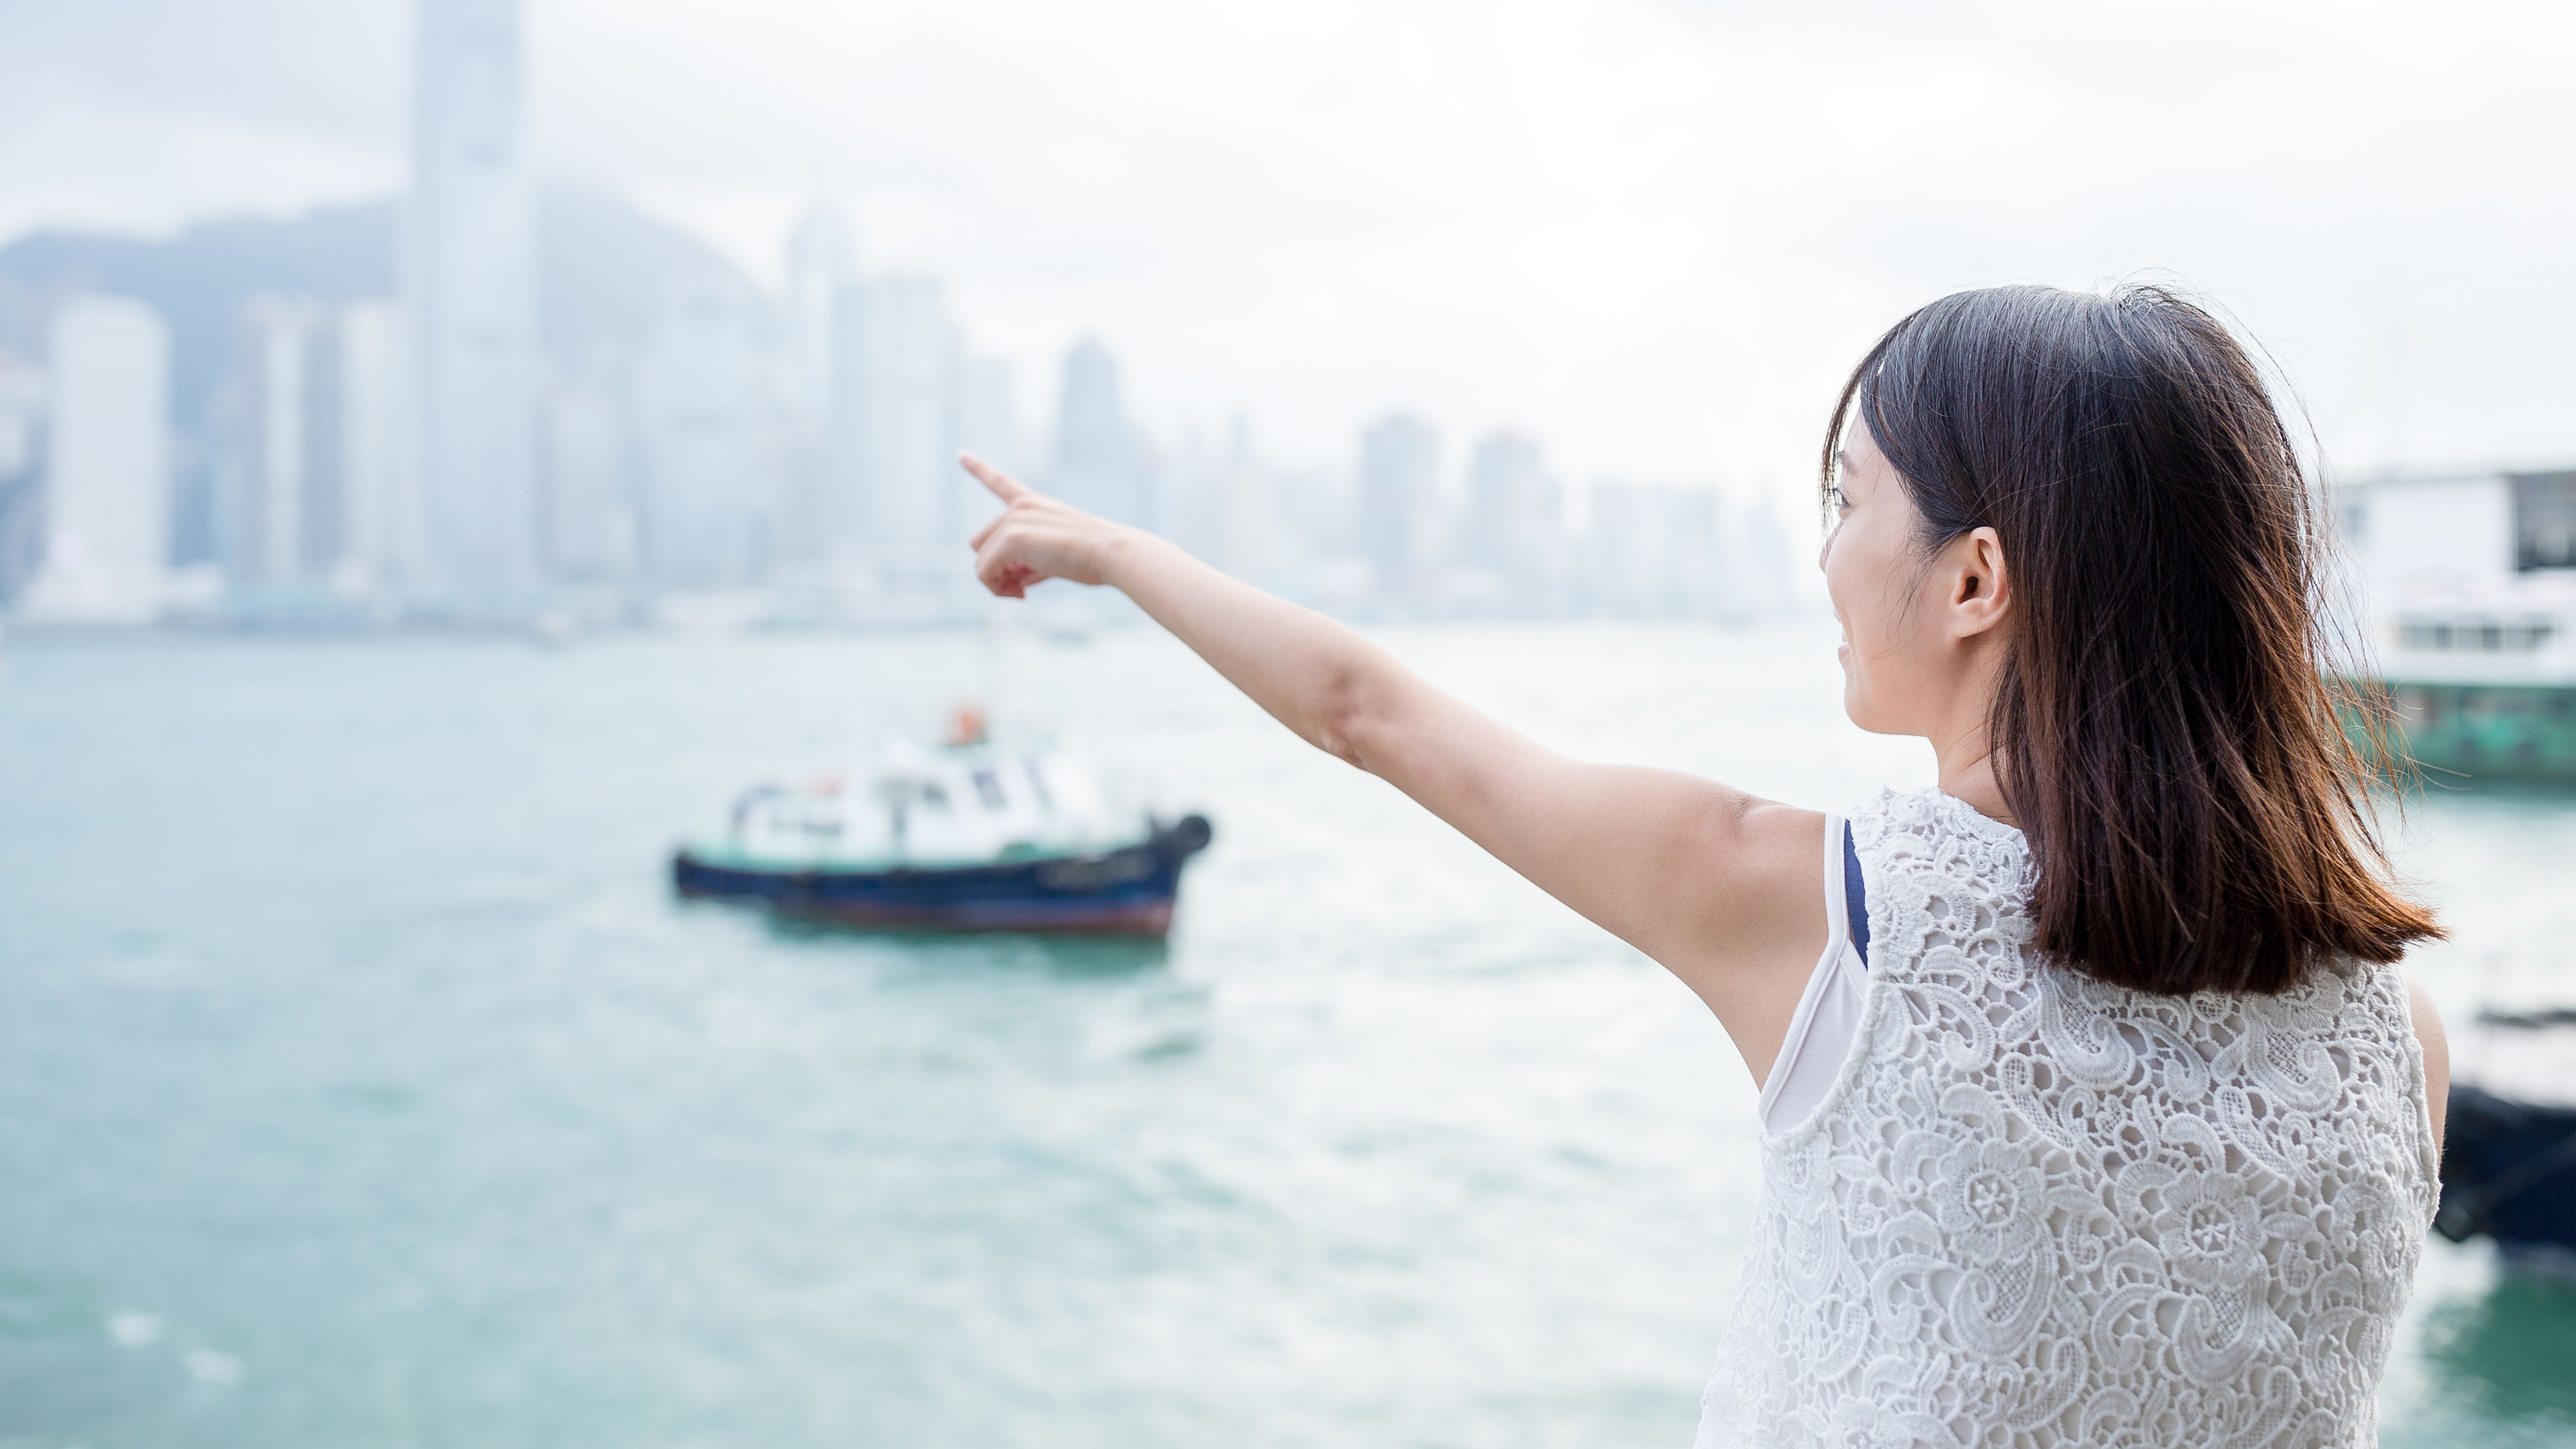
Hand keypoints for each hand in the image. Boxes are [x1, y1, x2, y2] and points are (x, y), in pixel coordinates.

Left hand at [962, 453, 1129, 597]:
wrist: (1112, 553)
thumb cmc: (1094, 558)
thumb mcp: (1057, 558)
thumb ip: (1031, 565)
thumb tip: (1013, 583)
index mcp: (1034, 503)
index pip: (1000, 482)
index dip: (978, 468)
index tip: (960, 454)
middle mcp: (1020, 506)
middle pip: (981, 544)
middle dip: (995, 569)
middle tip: (1021, 588)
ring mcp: (1014, 520)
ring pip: (981, 562)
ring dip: (997, 583)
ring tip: (1023, 593)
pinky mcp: (1012, 539)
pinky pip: (985, 573)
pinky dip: (998, 589)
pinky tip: (1023, 595)